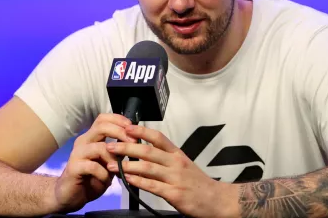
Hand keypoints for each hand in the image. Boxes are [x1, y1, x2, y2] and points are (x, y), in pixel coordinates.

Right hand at [53, 114, 137, 212]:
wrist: (71, 195)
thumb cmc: (92, 178)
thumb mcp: (109, 163)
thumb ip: (118, 151)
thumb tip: (135, 142)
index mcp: (91, 137)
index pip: (103, 119)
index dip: (118, 119)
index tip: (132, 127)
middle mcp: (83, 141)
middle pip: (101, 127)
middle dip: (120, 133)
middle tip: (133, 143)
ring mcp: (77, 153)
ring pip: (99, 147)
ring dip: (113, 159)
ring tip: (118, 170)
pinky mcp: (74, 167)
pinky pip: (93, 166)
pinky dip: (104, 174)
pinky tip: (106, 181)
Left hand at [106, 125, 231, 217]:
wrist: (217, 200)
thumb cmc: (197, 183)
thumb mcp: (183, 165)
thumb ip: (165, 158)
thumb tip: (142, 152)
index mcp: (177, 154)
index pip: (158, 137)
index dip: (141, 131)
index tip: (126, 127)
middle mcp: (176, 163)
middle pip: (148, 151)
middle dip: (126, 147)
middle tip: (110, 146)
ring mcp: (175, 178)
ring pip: (147, 168)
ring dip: (127, 165)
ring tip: (111, 164)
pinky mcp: (174, 194)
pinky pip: (152, 186)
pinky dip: (138, 181)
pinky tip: (127, 179)